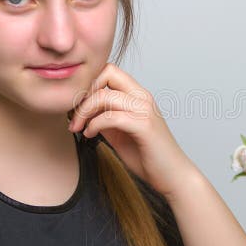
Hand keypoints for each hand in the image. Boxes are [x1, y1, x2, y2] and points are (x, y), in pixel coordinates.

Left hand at [67, 63, 196, 196]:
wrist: (172, 175)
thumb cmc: (148, 155)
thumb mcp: (120, 132)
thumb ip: (105, 117)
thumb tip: (81, 110)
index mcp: (138, 95)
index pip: (109, 70)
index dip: (89, 83)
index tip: (77, 104)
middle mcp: (143, 97)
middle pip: (107, 73)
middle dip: (83, 92)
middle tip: (73, 114)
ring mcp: (145, 110)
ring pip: (105, 96)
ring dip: (84, 111)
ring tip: (78, 127)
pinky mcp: (144, 126)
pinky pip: (111, 117)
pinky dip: (94, 125)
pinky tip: (90, 135)